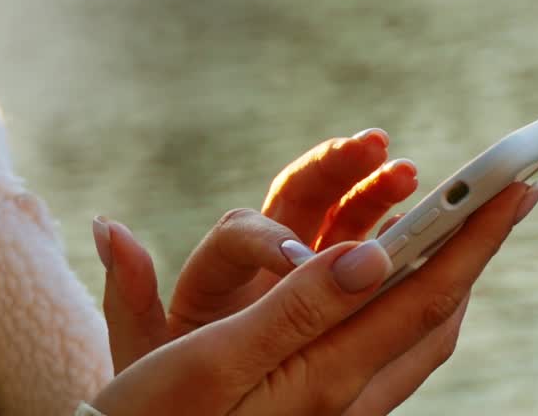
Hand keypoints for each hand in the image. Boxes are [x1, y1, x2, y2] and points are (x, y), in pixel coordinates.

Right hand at [84, 180, 537, 415]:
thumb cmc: (157, 414)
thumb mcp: (213, 359)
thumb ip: (294, 307)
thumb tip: (369, 255)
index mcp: (323, 375)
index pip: (419, 296)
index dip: (468, 239)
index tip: (509, 189)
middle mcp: (346, 396)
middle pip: (435, 315)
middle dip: (475, 248)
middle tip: (507, 192)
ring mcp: (339, 407)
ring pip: (418, 336)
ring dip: (446, 272)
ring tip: (458, 224)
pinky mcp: (322, 409)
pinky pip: (391, 349)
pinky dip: (411, 301)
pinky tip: (393, 281)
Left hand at [94, 127, 415, 364]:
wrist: (186, 401)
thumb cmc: (161, 379)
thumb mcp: (140, 341)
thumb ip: (129, 290)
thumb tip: (105, 226)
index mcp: (214, 272)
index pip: (242, 235)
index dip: (269, 242)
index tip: (297, 260)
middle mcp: (259, 258)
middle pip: (298, 197)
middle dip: (336, 169)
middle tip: (375, 146)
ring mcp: (300, 270)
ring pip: (339, 214)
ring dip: (373, 188)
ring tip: (407, 168)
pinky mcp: (331, 288)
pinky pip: (367, 249)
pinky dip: (395, 231)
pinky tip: (431, 220)